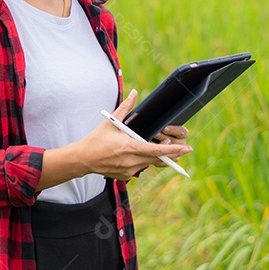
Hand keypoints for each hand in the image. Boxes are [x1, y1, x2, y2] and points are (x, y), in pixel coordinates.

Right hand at [77, 89, 191, 181]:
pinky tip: (137, 155)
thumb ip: (125, 108)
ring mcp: (128, 171)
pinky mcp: (125, 176)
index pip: (156, 150)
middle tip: (183, 149)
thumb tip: (134, 93)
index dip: (173, 150)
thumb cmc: (96, 139)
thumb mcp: (111, 122)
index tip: (185, 148)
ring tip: (161, 151)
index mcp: (129, 147)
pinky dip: (142, 161)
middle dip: (171, 154)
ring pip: (149, 164)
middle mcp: (131, 161)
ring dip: (155, 157)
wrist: (83, 159)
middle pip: (157, 159)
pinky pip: (139, 168)